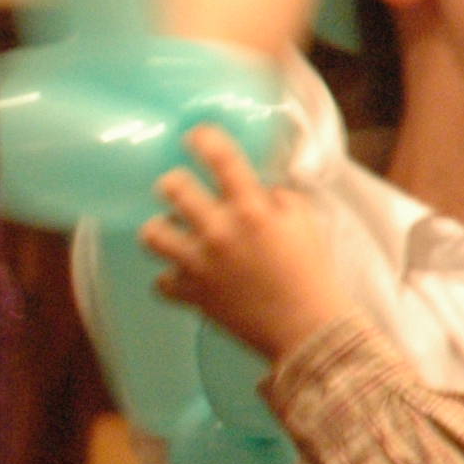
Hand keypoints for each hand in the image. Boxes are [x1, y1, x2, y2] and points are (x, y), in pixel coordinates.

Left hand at [141, 125, 353, 360]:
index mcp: (253, 209)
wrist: (307, 328)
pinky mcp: (190, 294)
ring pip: (151, 234)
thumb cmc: (312, 272)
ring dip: (161, 231)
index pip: (222, 158)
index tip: (195, 135)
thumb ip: (276, 198)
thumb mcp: (305, 223)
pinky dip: (173, 279)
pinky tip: (187, 277)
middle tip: (178, 189)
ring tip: (173, 233)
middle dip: (173, 185)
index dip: (203, 139)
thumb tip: (256, 187)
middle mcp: (220, 231)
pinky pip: (162, 281)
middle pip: (171, 188)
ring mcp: (200, 264)